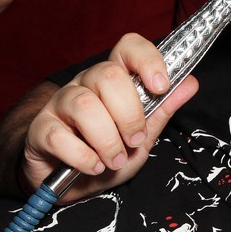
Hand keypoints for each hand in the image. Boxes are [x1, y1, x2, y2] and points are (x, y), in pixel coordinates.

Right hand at [21, 33, 198, 202]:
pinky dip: (82, 156)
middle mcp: (86, 84)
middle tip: (134, 141)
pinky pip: (59, 136)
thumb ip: (163, 109)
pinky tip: (92, 166)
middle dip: (129, 115)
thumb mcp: (143, 134)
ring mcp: (60, 104)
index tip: (161, 86)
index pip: (128, 48)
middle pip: (108, 76)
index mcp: (114, 80)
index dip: (147, 60)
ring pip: (85, 105)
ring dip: (107, 140)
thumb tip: (190, 82)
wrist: (72, 183)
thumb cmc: (109, 153)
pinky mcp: (40, 129)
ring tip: (113, 160)